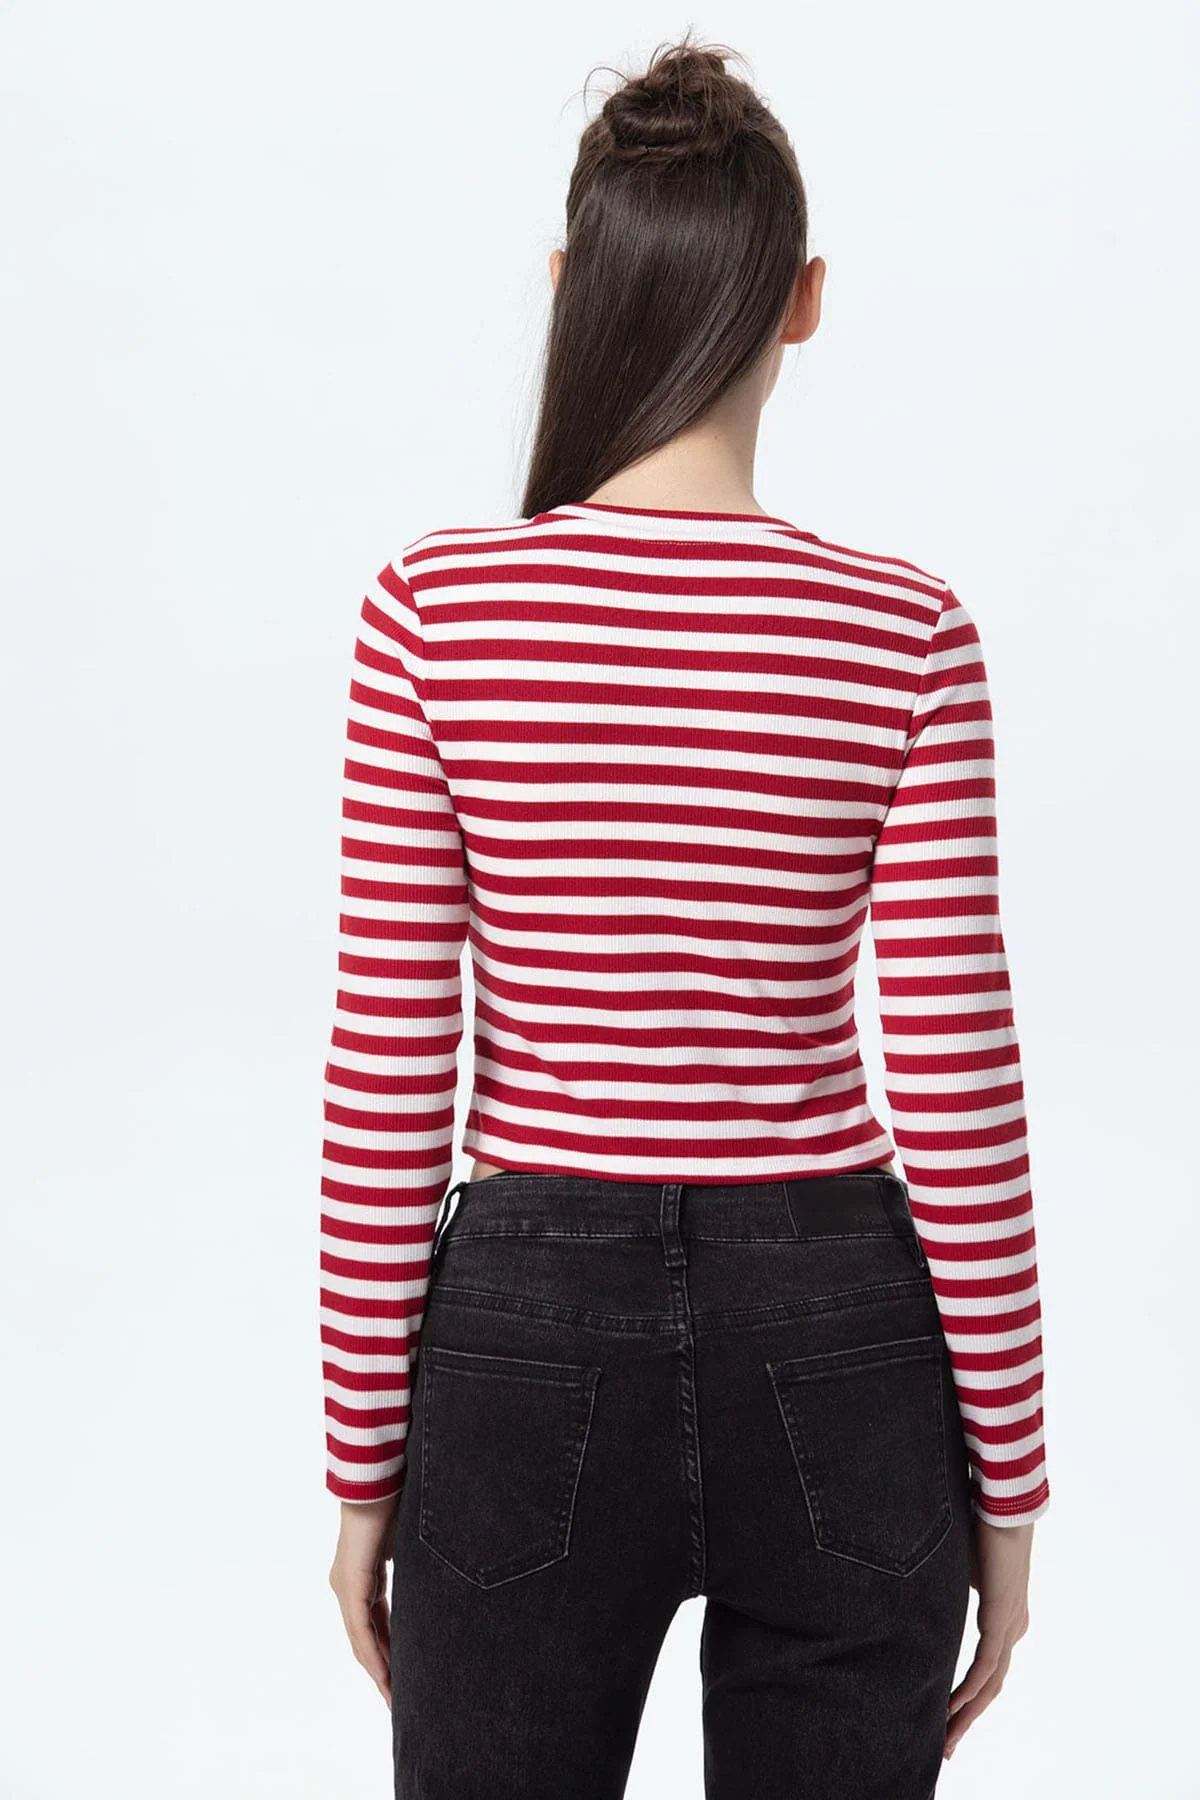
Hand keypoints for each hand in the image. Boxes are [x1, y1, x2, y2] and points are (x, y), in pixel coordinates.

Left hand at [328, 1495, 401, 1703]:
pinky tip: (386, 1675)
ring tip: (394, 1697)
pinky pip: (362, 1629)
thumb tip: (436, 1583)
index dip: (387, 1654)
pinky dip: (374, 1653)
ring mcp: (346, 1586)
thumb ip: (415, 1570)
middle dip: (383, 1671)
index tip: (402, 1679)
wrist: (379, 1477)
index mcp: (361, 1577)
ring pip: (362, 1639)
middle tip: (398, 1700)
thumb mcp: (410, 1548)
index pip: (374, 1627)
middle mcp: (347, 1586)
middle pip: (366, 1640)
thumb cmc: (398, 1501)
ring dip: (379, 1670)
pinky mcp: (351, 1583)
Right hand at [944, 1516, 1033, 1758]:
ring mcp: (1011, 1626)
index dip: (968, 1697)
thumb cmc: (980, 1525)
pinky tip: (951, 1708)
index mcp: (1005, 1616)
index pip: (987, 1669)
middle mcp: (1012, 1626)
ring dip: (968, 1714)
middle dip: (967, 1718)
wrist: (1003, 1505)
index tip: (945, 1717)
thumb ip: (947, 1587)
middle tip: (946, 1746)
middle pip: (991, 1686)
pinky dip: (969, 1691)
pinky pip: (986, 1667)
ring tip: (946, 1739)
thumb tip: (920, 1587)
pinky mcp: (1004, 1620)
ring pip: (990, 1684)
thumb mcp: (958, 1567)